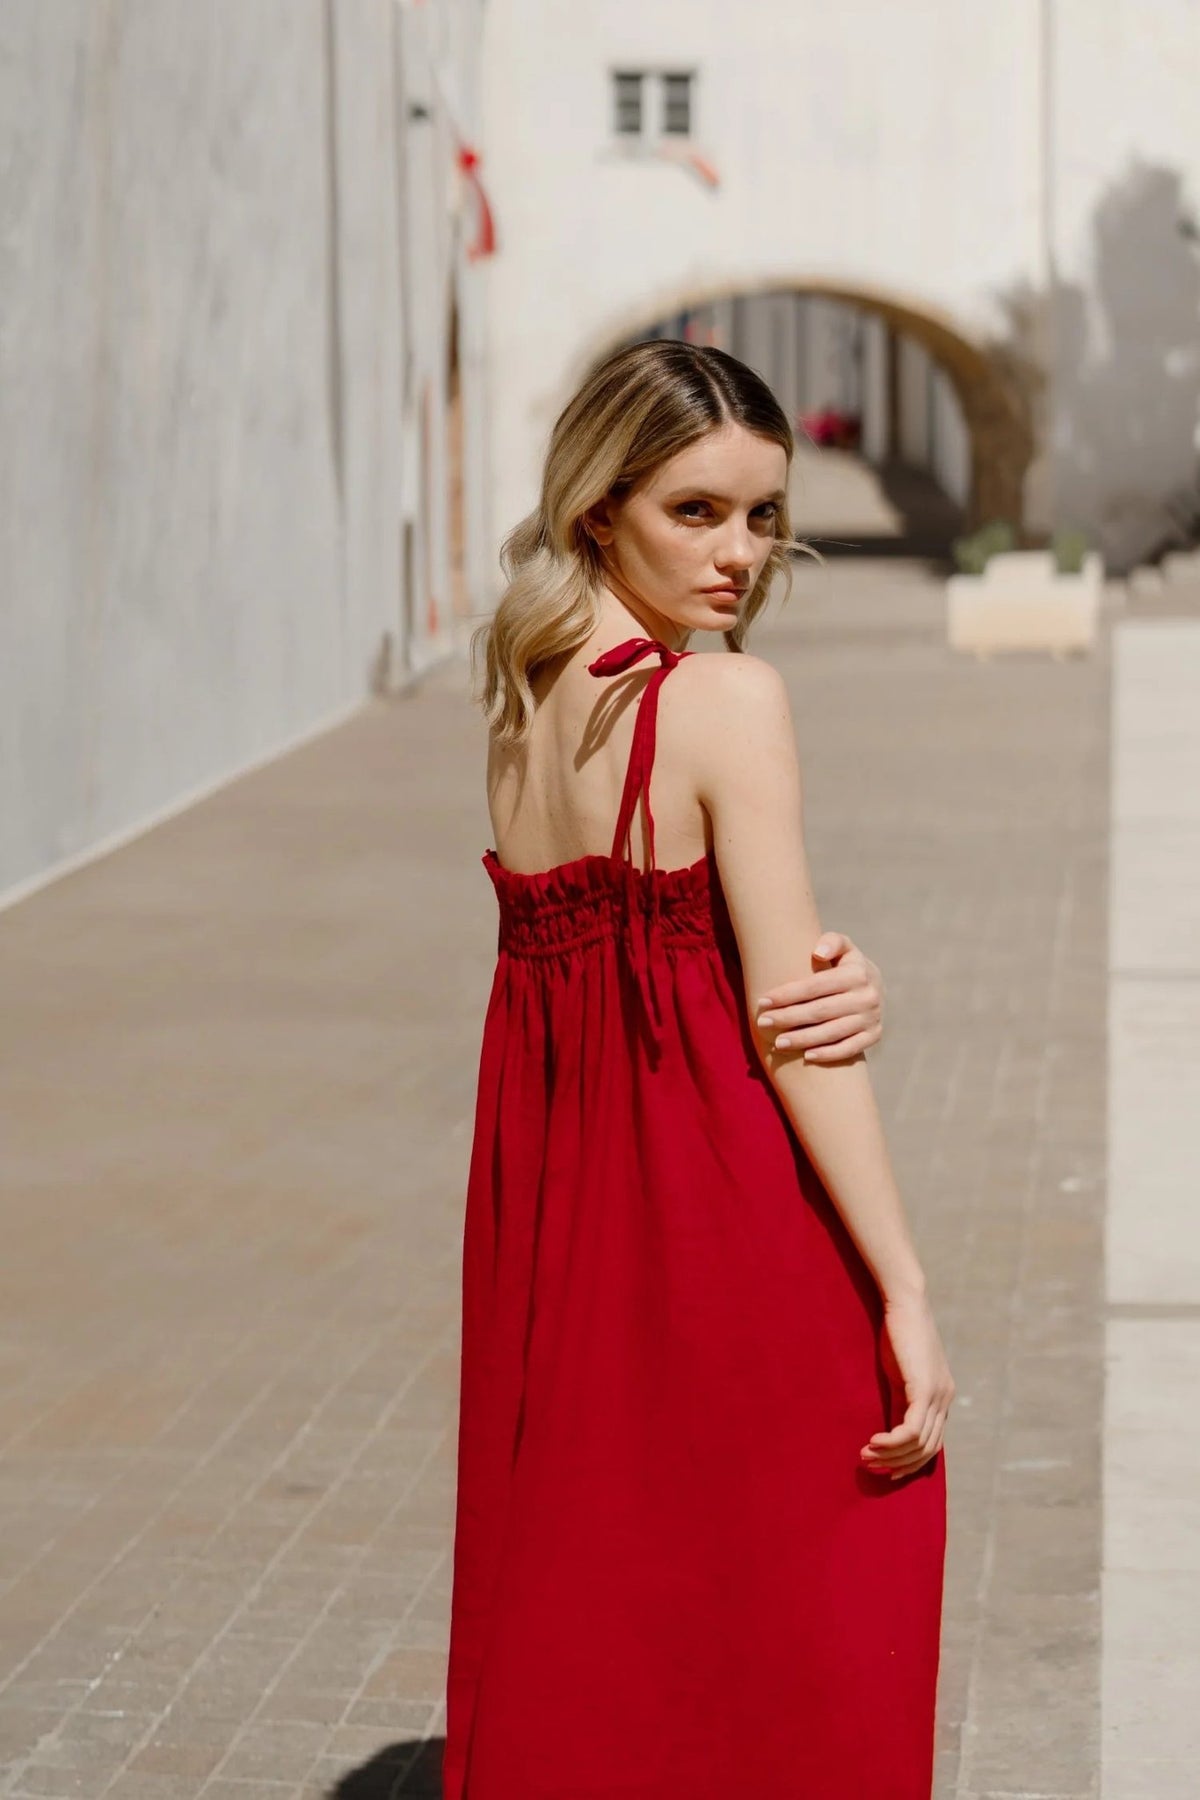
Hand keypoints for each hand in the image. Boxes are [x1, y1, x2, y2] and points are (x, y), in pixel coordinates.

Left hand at [754, 932, 883, 1062]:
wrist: (875, 986)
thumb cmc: (846, 965)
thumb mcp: (844, 947)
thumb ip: (832, 942)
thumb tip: (818, 953)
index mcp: (857, 973)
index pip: (815, 986)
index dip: (787, 995)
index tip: (763, 1002)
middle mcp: (867, 996)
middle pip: (820, 1011)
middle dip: (788, 1018)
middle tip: (763, 1023)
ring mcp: (872, 1018)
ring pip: (832, 1033)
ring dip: (802, 1039)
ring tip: (778, 1043)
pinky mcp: (874, 1035)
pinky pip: (849, 1049)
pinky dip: (828, 1054)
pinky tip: (806, 1056)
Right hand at [860, 1292, 953, 1481]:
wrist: (904, 1302)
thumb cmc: (897, 1333)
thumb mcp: (899, 1375)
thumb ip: (900, 1401)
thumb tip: (891, 1431)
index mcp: (942, 1397)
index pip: (933, 1444)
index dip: (909, 1463)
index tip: (885, 1471)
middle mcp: (945, 1399)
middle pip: (927, 1450)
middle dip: (897, 1464)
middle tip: (868, 1465)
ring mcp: (938, 1396)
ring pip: (920, 1445)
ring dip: (890, 1456)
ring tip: (864, 1455)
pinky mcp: (925, 1389)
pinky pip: (912, 1430)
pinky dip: (892, 1443)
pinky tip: (872, 1442)